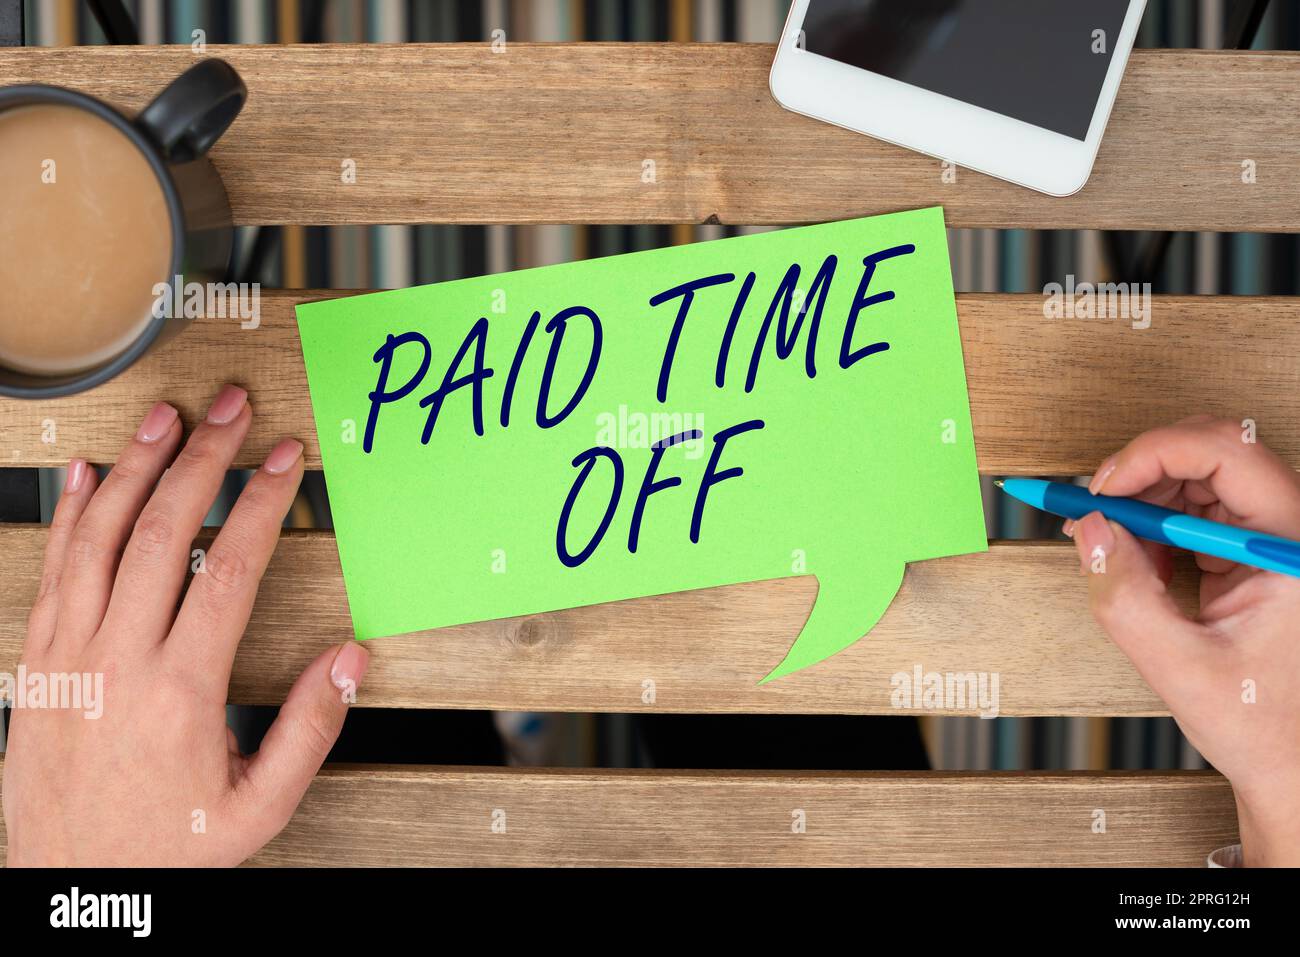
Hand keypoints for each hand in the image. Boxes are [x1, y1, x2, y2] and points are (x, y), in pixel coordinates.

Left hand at [2, 385, 367, 865]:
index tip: (286, 459)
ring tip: (165, 418)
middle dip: (202, 460)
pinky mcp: (37, 663)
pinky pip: (53, 572)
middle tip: (229, 409)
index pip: (227, 569)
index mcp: (182, 690)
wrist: (67, 884)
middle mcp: (118, 661)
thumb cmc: (167, 846)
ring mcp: (69, 657)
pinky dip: (71, 515)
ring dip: (135, 470)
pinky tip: (92, 474)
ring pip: (99, 540)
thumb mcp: (259, 807)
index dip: (262, 504)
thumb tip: (352, 656)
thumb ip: (310, 729)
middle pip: (161, 534)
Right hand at [1069, 416, 1299, 865]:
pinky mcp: (1249, 547)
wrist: (1292, 761)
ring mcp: (1269, 537)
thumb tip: (1089, 531)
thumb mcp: (1179, 667)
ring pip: (1196, 474)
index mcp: (1291, 547)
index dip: (1154, 455)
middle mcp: (1287, 531)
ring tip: (1113, 548)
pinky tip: (1139, 564)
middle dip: (1141, 473)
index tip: (1102, 490)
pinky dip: (1151, 524)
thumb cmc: (1260, 725)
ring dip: (1142, 501)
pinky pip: (1194, 507)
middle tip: (1093, 511)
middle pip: (1209, 452)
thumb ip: (1125, 599)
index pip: (1226, 454)